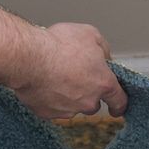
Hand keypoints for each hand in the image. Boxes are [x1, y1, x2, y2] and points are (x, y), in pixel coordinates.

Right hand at [13, 23, 127, 119]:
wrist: (28, 59)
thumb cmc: (58, 45)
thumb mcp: (90, 35)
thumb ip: (103, 49)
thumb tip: (103, 57)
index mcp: (103, 83)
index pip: (119, 100)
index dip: (119, 104)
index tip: (118, 107)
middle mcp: (88, 102)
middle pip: (93, 104)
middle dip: (87, 94)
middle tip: (74, 76)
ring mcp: (67, 110)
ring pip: (72, 107)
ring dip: (67, 95)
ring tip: (55, 76)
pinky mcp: (47, 113)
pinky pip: (52, 108)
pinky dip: (49, 98)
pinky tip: (43, 83)